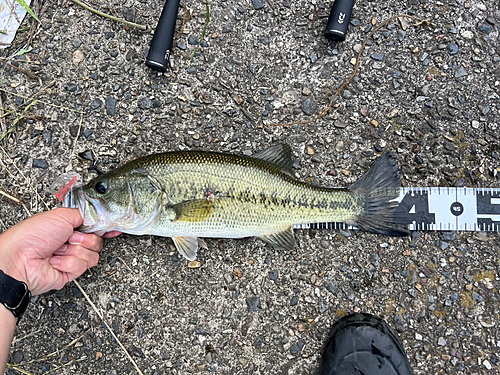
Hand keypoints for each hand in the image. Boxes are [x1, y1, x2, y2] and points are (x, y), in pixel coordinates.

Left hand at [0, 208, 119, 294]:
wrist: (20, 260)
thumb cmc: (31, 236)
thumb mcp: (61, 215)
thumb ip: (84, 214)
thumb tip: (98, 217)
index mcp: (68, 226)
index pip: (93, 227)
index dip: (104, 228)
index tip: (113, 228)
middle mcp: (70, 242)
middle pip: (97, 241)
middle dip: (85, 239)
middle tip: (70, 238)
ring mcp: (70, 257)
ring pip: (92, 254)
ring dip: (75, 251)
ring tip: (59, 250)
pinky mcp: (70, 272)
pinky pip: (82, 266)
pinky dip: (68, 263)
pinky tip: (56, 261)